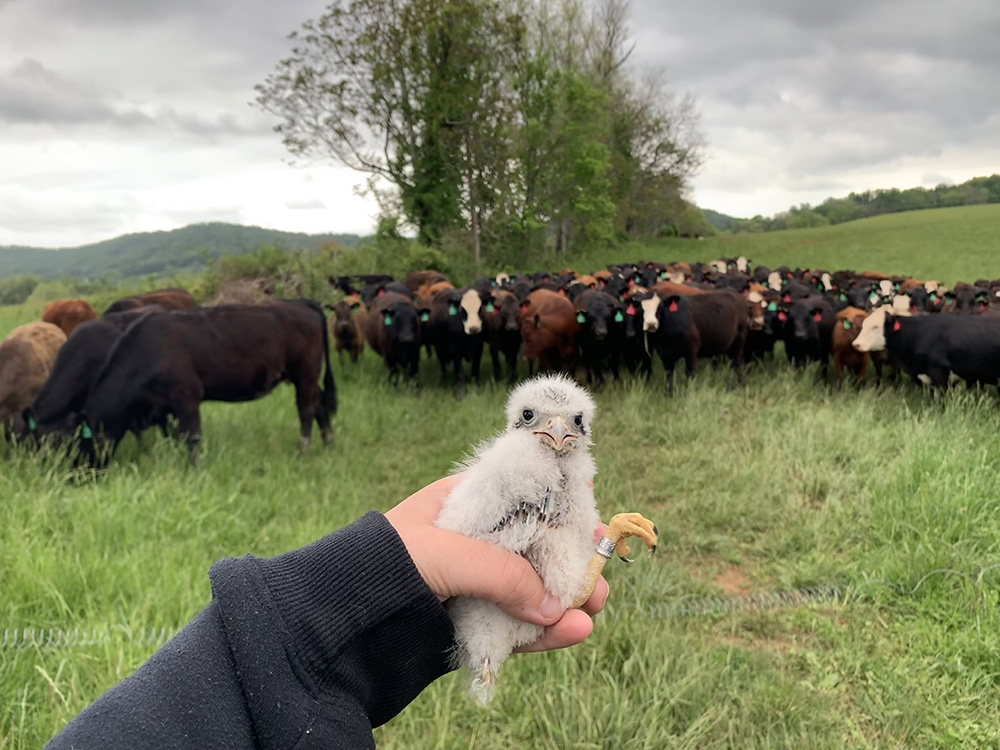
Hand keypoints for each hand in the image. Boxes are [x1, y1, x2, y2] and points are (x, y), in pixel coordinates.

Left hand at [385, 475, 608, 652]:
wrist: (337, 624)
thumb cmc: (383, 566)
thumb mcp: (445, 554)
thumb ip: (501, 574)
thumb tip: (556, 607)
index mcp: (461, 504)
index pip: (519, 493)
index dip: (556, 498)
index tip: (591, 504)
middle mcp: (471, 543)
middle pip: (534, 546)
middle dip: (568, 557)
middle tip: (599, 569)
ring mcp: (472, 586)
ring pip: (530, 590)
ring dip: (564, 598)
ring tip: (594, 606)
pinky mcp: (471, 626)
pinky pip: (516, 628)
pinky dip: (545, 632)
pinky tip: (572, 631)